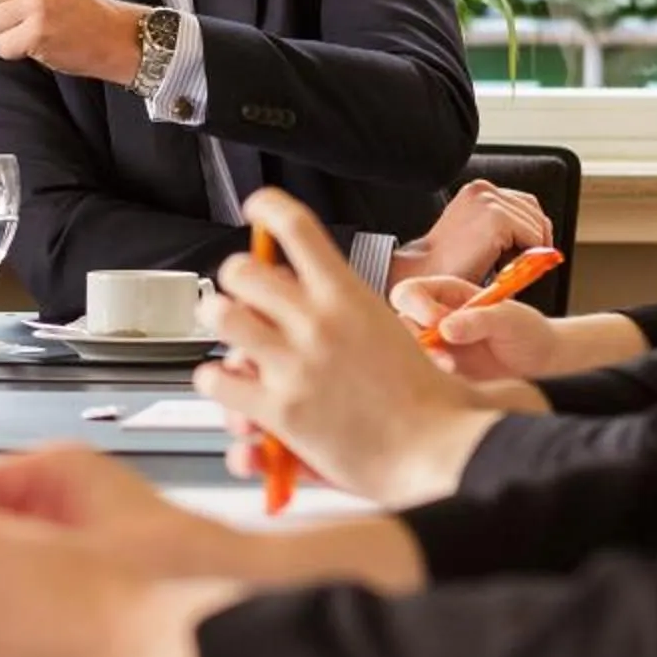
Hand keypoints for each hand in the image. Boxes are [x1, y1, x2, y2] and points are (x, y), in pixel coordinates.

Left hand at [199, 189, 503, 509]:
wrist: (441, 449)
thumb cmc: (431, 402)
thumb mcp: (396, 333)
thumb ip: (352, 313)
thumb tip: (322, 299)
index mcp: (349, 296)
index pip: (297, 227)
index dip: (268, 207)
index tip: (257, 208)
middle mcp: (317, 321)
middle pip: (242, 268)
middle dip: (236, 279)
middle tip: (242, 294)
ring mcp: (294, 363)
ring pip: (221, 315)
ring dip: (220, 323)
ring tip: (231, 337)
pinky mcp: (278, 408)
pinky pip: (216, 379)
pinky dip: (215, 381)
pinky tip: (232, 388)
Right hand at [388, 180, 550, 288]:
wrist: (425, 274)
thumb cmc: (449, 263)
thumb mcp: (479, 234)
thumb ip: (504, 226)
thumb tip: (542, 233)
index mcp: (478, 190)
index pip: (524, 203)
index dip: (531, 228)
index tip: (526, 251)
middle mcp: (483, 189)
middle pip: (534, 211)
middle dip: (535, 238)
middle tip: (519, 262)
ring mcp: (489, 200)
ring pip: (536, 225)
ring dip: (529, 250)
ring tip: (506, 266)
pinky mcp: (496, 217)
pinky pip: (533, 238)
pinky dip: (527, 257)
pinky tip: (504, 266)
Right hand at [390, 272, 565, 381]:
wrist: (543, 364)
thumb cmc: (528, 332)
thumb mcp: (509, 319)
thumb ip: (479, 320)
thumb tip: (446, 328)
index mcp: (446, 295)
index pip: (410, 292)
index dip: (417, 304)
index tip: (438, 320)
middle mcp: (434, 321)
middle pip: (400, 322)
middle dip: (413, 337)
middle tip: (442, 352)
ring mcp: (436, 349)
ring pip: (406, 353)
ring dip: (423, 361)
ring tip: (451, 369)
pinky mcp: (441, 375)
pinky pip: (422, 378)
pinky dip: (432, 381)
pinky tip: (455, 383)